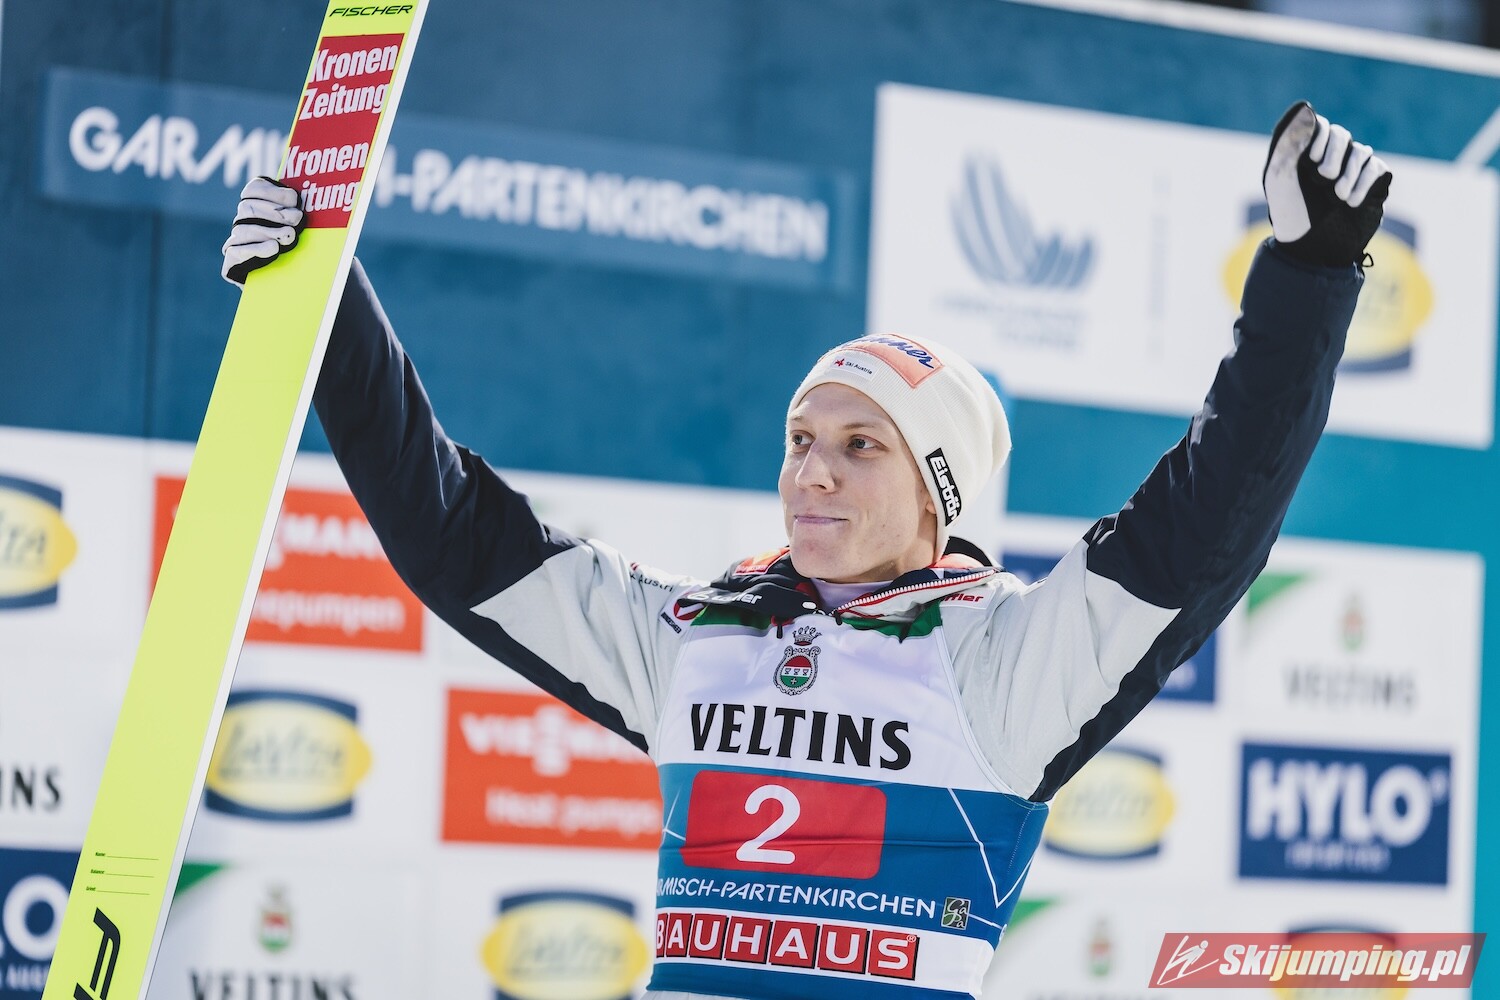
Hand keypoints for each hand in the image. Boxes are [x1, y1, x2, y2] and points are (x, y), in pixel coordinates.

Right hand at [221, 176, 304, 285]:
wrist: (294, 293)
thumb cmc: (303, 256)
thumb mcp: (304, 232)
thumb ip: (299, 213)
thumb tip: (304, 197)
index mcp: (256, 208)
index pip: (253, 190)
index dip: (270, 191)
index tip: (293, 199)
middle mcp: (242, 224)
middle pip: (248, 208)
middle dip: (275, 212)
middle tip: (298, 218)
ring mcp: (235, 243)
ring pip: (244, 229)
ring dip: (270, 231)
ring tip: (290, 236)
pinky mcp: (231, 264)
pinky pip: (238, 252)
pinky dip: (257, 249)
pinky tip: (274, 249)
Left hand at [1262, 102, 1391, 267]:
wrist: (1311, 248)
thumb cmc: (1289, 214)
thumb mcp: (1280, 177)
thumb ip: (1289, 141)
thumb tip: (1307, 107)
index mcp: (1304, 155)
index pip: (1319, 126)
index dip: (1320, 137)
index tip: (1313, 159)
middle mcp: (1328, 160)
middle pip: (1342, 136)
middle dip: (1336, 154)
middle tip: (1324, 178)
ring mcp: (1351, 172)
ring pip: (1362, 152)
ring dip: (1351, 173)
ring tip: (1339, 196)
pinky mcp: (1371, 184)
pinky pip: (1378, 168)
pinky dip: (1366, 182)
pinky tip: (1352, 202)